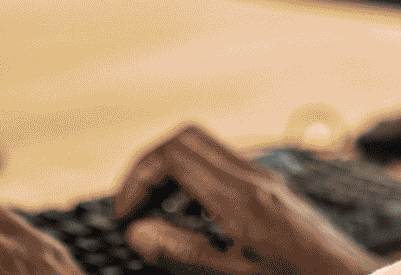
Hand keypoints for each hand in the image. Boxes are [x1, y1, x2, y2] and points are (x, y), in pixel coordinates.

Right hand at [116, 124, 382, 274]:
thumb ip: (182, 250)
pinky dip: (199, 182)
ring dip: (174, 173)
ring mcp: (268, 180)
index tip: (125, 211)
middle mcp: (256, 178)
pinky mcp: (275, 190)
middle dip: (151, 166)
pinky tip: (194, 219)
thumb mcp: (232, 272)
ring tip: (157, 216)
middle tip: (134, 205)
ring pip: (207, 150)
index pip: (174, 153)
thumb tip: (138, 229)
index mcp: (242, 198)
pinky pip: (227, 168)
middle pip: (187, 138)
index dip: (137, 176)